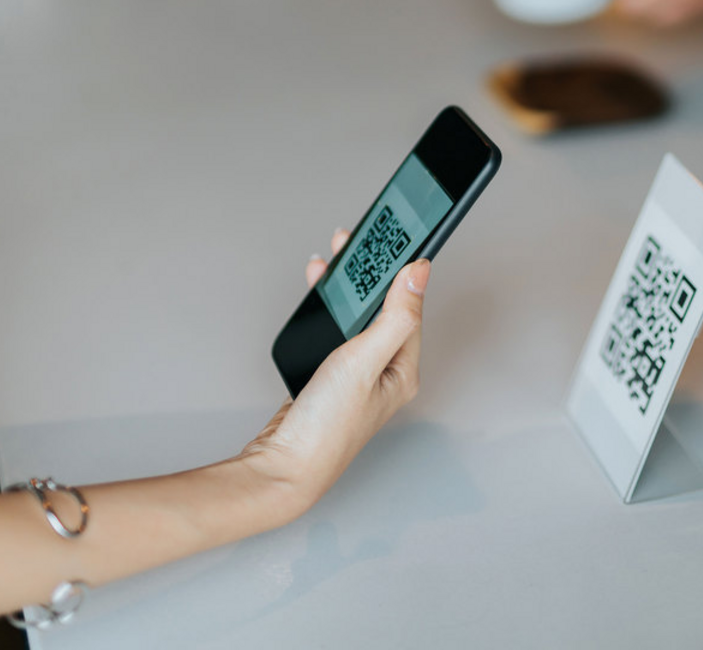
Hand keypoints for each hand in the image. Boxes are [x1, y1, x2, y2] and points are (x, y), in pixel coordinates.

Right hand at [237, 229, 427, 514]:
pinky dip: (329, 308)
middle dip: (370, 272)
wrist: (282, 465)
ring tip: (333, 257)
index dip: (399, 270)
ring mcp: (359, 376)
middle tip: (354, 238)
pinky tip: (318, 294)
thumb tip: (420, 273)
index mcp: (405, 369)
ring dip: (347, 287)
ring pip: (358, 317)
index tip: (392, 237)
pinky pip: (338, 331)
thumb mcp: (365, 360)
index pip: (411, 307)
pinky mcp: (333, 378)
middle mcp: (387, 373)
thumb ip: (395, 315)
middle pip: (385, 308)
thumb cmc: (327, 424)